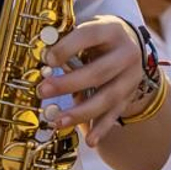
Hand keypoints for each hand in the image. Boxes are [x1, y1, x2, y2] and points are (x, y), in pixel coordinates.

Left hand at [35, 15, 144, 147]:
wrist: (131, 44)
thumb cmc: (99, 37)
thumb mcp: (87, 28)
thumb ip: (66, 38)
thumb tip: (40, 53)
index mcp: (111, 31)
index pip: (89, 36)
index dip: (67, 47)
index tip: (47, 59)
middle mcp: (126, 54)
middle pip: (98, 72)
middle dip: (69, 84)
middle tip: (43, 90)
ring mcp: (131, 78)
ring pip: (107, 98)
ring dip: (82, 112)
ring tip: (58, 121)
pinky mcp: (129, 96)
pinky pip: (115, 114)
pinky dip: (102, 129)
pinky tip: (90, 141)